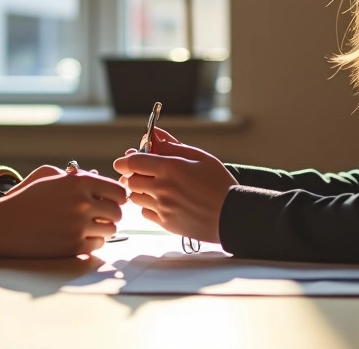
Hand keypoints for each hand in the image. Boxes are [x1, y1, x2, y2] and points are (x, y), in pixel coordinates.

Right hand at [0, 170, 126, 257]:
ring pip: (110, 230)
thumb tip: (102, 180)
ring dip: (102, 230)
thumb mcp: (50, 176)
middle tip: (99, 217)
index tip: (110, 201)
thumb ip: (79, 178)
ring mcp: (79, 226)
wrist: (4, 224)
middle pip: (118, 213)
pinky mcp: (73, 246)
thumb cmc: (27, 198)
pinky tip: (78, 237)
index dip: (116, 198)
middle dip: (110, 215)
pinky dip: (91, 242)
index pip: (118, 192)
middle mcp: (83, 202)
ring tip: (88, 227)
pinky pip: (98, 245)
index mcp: (79, 181)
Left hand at [111, 126, 235, 244]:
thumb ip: (172, 145)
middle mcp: (162, 188)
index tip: (126, 159)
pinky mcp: (166, 224)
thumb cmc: (219, 183)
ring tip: (154, 186)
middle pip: (130, 180)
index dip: (126, 159)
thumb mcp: (200, 157)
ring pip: (135, 197)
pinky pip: (145, 213)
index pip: (133, 162)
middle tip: (142, 171)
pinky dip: (148, 206)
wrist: (232, 215)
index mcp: (170, 168)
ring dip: (139, 190)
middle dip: (132, 174)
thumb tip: (154, 134)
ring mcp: (163, 208)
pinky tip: (162, 202)